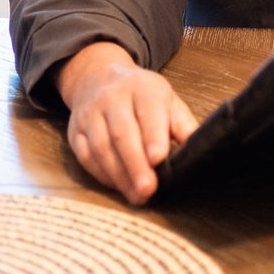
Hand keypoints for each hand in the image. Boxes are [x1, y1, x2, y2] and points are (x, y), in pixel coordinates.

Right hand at [55, 41, 198, 205]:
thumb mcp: (167, 101)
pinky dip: (102, 174)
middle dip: (135, 164)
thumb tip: (199, 152)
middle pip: (122, 132)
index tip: (158, 158)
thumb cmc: (142, 97)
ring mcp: (89, 113)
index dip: (153, 135)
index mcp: (143, 88)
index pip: (148, 111)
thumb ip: (183, 126)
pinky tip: (118, 186)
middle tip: (148, 190)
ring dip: (119, 175)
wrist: (98, 77)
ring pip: (101, 147)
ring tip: (136, 196)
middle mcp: (112, 97)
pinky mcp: (74, 130)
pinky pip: (85, 155)